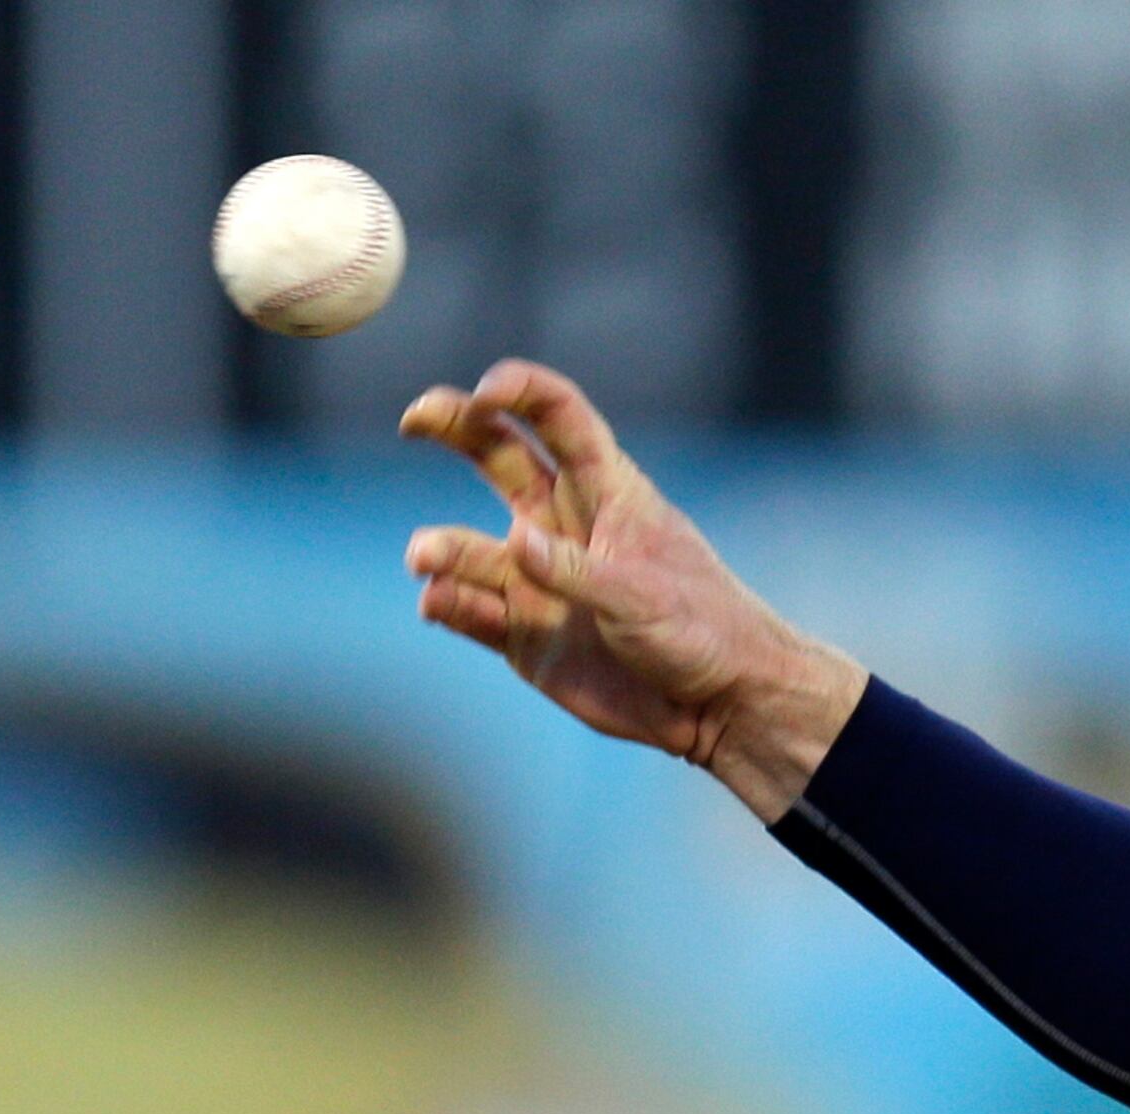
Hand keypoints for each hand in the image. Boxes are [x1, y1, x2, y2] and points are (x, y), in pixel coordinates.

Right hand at [398, 359, 864, 819]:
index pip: (559, 417)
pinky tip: (436, 602)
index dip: (521, 390)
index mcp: (607, 492)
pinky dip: (447, 603)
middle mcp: (564, 526)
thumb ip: (576, 569)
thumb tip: (516, 542)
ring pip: (471, 546)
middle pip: (496, 454)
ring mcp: (539, 580)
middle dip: (452, 425)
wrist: (717, 707)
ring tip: (424, 559)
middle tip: (412, 419)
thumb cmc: (701, 632)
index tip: (484, 390)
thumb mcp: (643, 595)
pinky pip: (470, 611)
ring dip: (441, 547)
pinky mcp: (524, 634)